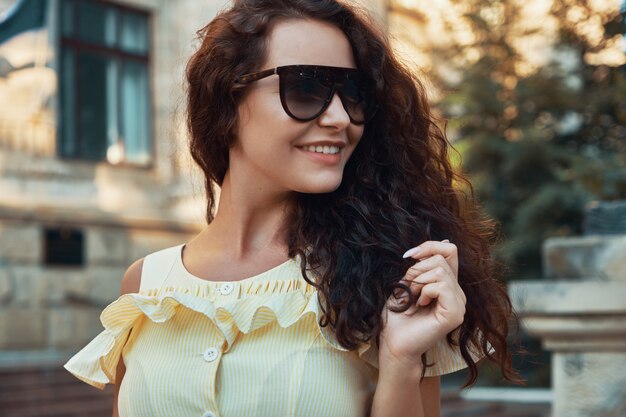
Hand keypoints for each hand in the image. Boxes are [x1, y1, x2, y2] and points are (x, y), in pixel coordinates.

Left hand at [379, 240, 466, 366]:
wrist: (393, 343)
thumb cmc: (397, 316)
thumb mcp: (408, 283)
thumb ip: (423, 265)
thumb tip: (444, 241)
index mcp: (448, 284)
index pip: (449, 250)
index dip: (429, 246)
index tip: (407, 256)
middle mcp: (458, 294)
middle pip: (442, 258)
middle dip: (417, 269)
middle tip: (408, 289)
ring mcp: (459, 305)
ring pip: (441, 271)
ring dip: (418, 282)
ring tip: (414, 298)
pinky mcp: (455, 314)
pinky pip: (441, 286)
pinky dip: (424, 291)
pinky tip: (420, 304)